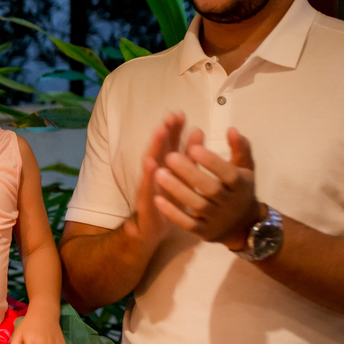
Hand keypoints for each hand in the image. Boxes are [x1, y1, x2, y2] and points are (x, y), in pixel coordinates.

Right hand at [125, 111, 184, 249]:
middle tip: (169, 116)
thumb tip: (198, 130)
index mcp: (165, 168)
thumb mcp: (182, 179)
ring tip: (159, 131)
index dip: (174, 129)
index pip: (169, 145)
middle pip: (159, 149)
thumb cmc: (168, 201)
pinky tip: (151, 163)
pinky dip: (148, 175)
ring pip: (150, 164)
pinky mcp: (145, 202)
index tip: (180, 113)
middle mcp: (154, 175)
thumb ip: (188, 156)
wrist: (150, 229)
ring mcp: (148, 187)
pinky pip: (147, 186)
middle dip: (163, 132)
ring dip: (153, 147)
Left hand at [153, 127, 260, 248]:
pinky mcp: (204, 232)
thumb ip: (240, 148)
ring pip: (196, 205)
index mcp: (240, 185)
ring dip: (177, 190)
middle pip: (210, 189)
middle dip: (190, 173)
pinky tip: (157, 199)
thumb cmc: (240, 189)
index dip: (212, 161)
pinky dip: (172, 212)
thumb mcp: (245, 168)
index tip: (193, 147)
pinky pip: (187, 223)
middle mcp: (230, 203)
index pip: (228, 173)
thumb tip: (231, 129)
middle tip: (169, 156)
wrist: (244, 225)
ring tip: (158, 173)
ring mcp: (217, 219)